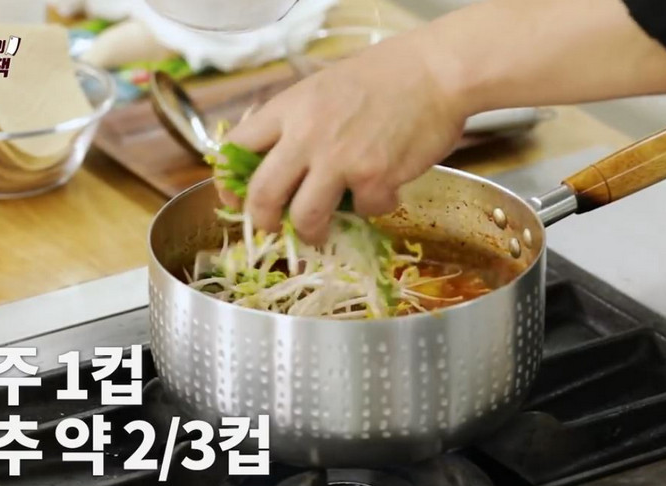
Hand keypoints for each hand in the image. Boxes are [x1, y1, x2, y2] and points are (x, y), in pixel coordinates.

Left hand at [220, 32, 466, 243]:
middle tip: (272, 229)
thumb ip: (299, 122)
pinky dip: (375, 206)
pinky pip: (364, 211)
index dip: (229, 183)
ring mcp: (339, 160)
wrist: (435, 72)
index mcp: (289, 108)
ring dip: (313, 232)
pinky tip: (387, 188)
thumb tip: (281, 163)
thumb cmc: (385, 76)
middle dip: (263, 222)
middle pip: (262, 195)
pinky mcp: (374, 178)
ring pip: (305, 217)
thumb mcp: (324, 88)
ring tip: (322, 232)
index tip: (236, 200)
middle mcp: (306, 135)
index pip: (237, 149)